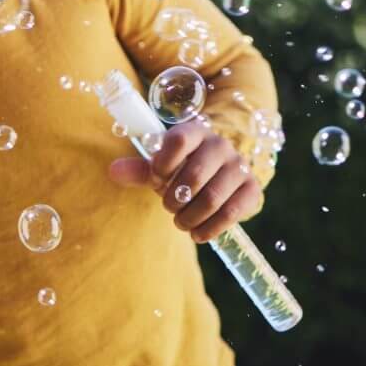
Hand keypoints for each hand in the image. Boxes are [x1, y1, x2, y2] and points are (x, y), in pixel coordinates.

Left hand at [107, 118, 262, 242]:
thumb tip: (113, 171)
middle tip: (168, 207)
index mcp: (194, 132)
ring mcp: (240, 166)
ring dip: (190, 217)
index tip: (155, 179)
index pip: (178, 141)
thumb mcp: (160, 166)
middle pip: (194, 176)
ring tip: (180, 222)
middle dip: (174, 199)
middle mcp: (220, 145)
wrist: (219, 175)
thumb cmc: (182, 169)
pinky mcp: (252, 189)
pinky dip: (210, 228)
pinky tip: (197, 233)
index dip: (162, 165)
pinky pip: (231, 213)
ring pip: (212, 198)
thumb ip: (138, 169)